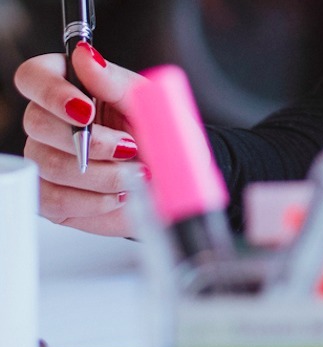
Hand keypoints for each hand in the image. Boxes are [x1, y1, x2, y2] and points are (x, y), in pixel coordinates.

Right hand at [15, 44, 146, 236]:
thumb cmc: (161, 135)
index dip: (51, 93)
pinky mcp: (52, 195)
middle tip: (130, 147)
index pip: (33, 77)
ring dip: (101, 174)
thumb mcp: (149, 102)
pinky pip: (52, 200)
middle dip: (90, 142)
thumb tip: (85, 57)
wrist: (177, 179)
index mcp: (70, 86)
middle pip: (36, 123)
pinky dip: (93, 201)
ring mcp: (46, 158)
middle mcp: (51, 120)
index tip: (85, 110)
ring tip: (137, 173)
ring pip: (47, 164)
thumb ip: (116, 81)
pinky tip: (120, 195)